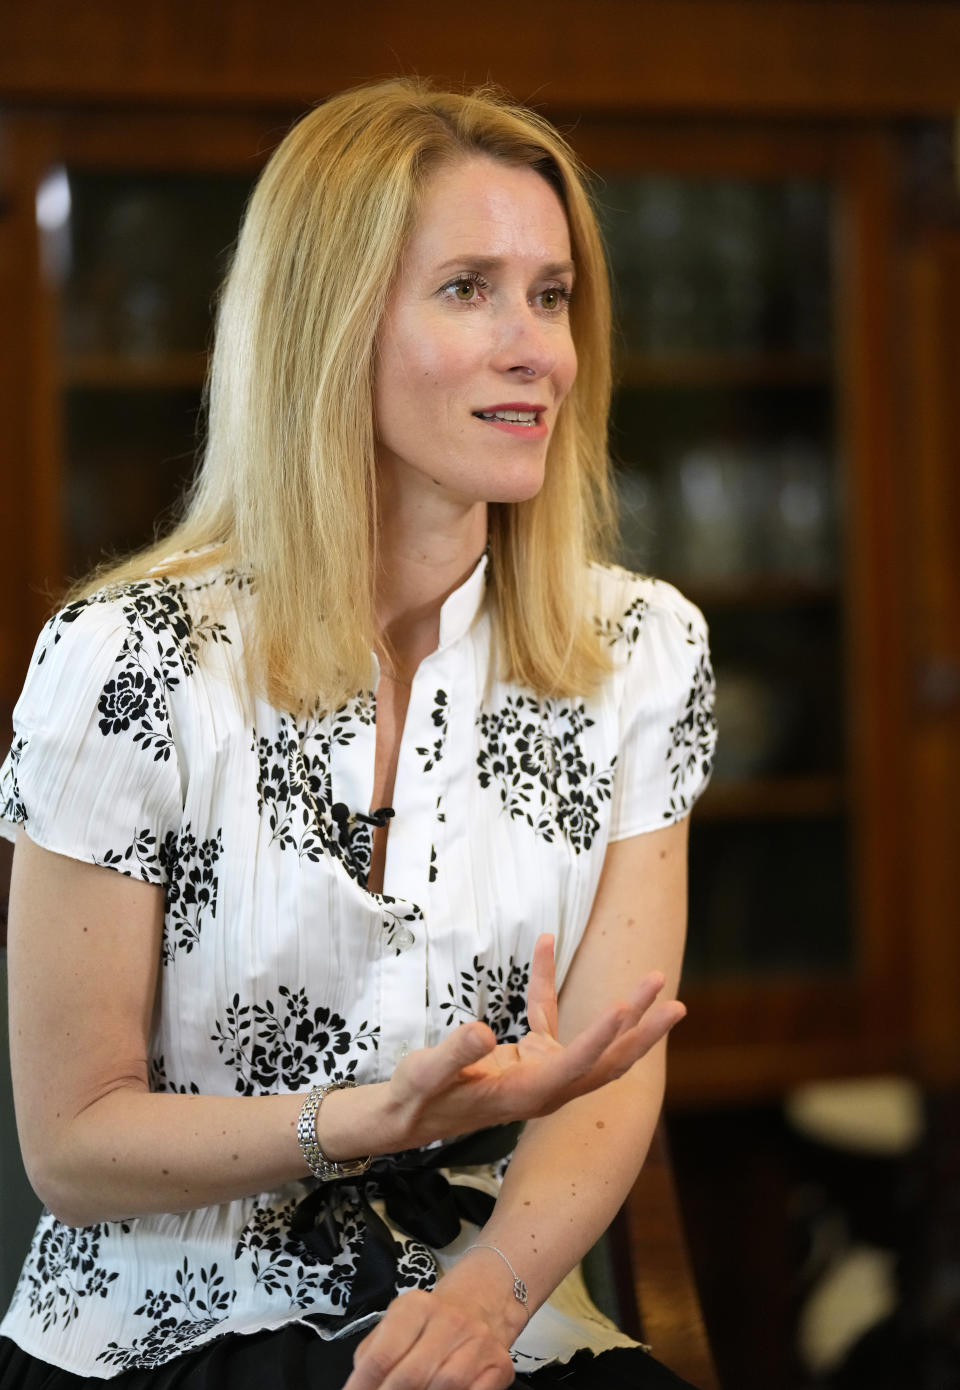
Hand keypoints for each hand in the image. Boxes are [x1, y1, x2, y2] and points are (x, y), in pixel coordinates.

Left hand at [343, 1288, 514, 1389]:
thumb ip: (373, 1355)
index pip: (381, 1356)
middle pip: (411, 1376)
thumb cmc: (429, 1323)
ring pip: (445, 1385)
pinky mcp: (499, 1364)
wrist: (481, 1304)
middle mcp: (449, 1319)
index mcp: (415, 1306)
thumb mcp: (396, 1324)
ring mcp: (477, 1341)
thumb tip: (358, 1388)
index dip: (363, 1387)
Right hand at [384, 933, 683, 1148]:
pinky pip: (546, 1014)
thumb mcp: (426, 1076)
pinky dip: (546, 982)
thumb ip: (454, 1054)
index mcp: (527, 1094)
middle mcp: (545, 1086)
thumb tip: (482, 1033)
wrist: (405, 1118)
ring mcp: (540, 1071)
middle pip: (607, 1060)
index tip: (622, 1007)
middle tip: (674, 1001)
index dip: (600, 1037)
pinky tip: (544, 944)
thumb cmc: (415, 1099)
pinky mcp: (528, 1056)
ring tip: (653, 980)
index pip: (575, 1065)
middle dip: (641, 1031)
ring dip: (623, 1013)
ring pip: (594, 1043)